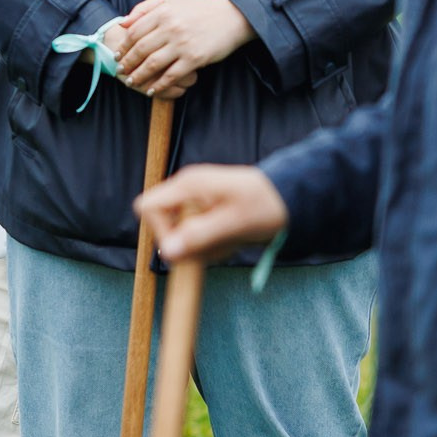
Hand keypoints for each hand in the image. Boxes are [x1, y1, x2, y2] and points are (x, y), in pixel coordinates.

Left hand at [117, 0, 254, 98]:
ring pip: (152, 65)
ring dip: (139, 76)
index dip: (123, 46)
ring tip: (132, 82)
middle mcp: (170, 28)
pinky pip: (171, 75)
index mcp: (163, 12)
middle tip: (120, 71)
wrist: (232, 16)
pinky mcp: (194, 58)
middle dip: (127, 63)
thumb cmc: (199, 7)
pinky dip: (159, 85)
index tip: (117, 55)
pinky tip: (152, 90)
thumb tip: (123, 23)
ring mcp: (182, 44)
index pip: (134, 32)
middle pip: (140, 50)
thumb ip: (145, 7)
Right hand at [136, 165, 289, 263]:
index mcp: (189, 185)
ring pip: (179, 235)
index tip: (185, 243)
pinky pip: (195, 237)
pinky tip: (230, 241)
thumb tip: (167, 252)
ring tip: (229, 242)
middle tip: (215, 246)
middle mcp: (187, 191)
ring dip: (202, 247)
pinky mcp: (204, 213)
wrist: (289, 197)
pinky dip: (210, 246)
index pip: (147, 206)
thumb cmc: (265, 204)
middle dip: (186, 243)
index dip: (159, 230)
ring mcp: (195, 201)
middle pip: (163, 225)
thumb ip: (199, 235)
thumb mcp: (233, 222)